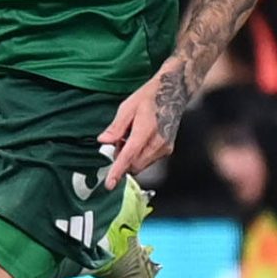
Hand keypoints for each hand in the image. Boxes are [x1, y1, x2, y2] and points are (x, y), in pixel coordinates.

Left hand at [98, 57, 190, 188]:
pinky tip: (139, 139)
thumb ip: (116, 127)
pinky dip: (139, 155)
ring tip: (130, 136)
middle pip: (134, 164)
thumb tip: (103, 141)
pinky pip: (149, 160)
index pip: (129, 156)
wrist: (173, 93)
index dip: (117, 171)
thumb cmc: (149, 97)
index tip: (109, 184)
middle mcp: (158, 143)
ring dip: (131, 157)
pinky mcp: (168, 150)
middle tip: (119, 141)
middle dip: (122, 160)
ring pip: (141, 164)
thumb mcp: (127, 107)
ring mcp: (165, 148)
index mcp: (146, 131)